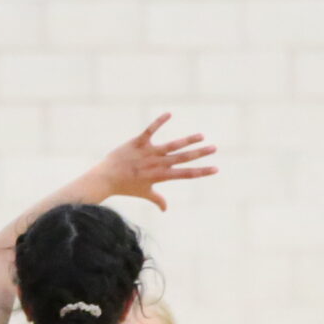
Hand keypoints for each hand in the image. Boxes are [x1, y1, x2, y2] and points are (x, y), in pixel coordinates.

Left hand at [91, 114, 217, 210]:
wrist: (106, 178)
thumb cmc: (126, 187)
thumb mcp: (144, 193)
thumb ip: (157, 199)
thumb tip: (165, 209)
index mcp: (161, 176)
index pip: (186, 174)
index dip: (202, 172)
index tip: (216, 169)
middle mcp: (157, 164)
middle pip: (183, 158)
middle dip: (200, 153)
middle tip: (214, 148)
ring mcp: (148, 152)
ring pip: (172, 145)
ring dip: (188, 140)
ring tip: (201, 136)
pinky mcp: (138, 142)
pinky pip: (150, 130)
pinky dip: (159, 121)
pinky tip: (170, 114)